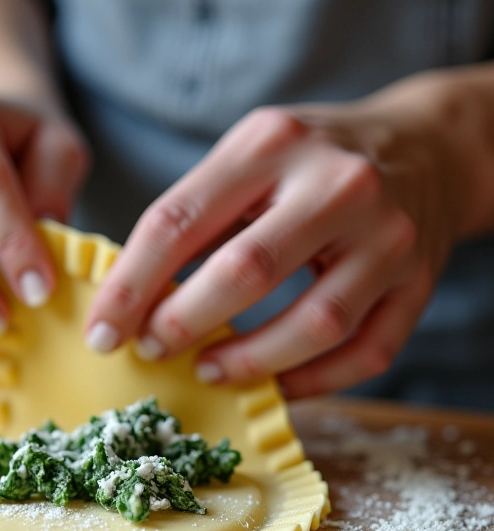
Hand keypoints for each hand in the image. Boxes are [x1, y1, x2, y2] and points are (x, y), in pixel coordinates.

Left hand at [85, 85, 470, 396]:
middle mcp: (338, 184)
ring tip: (207, 371)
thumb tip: (134, 295)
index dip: (130, 286)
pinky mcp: (418, 283)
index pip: (179, 221)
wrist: (428, 148)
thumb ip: (196, 215)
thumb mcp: (250, 156)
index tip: (102, 332)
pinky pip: (366, 354)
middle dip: (183, 323)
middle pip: (246, 271)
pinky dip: (313, 383)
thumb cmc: (313, 161)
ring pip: (315, 323)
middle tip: (150, 349)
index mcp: (272, 145)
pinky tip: (273, 385)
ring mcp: (387, 237)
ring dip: (248, 362)